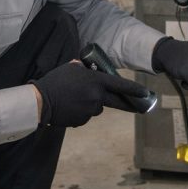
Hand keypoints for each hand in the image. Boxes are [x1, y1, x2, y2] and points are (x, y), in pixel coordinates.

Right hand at [29, 61, 152, 126]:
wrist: (42, 101)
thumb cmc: (56, 80)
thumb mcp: (72, 68)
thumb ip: (85, 69)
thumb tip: (89, 70)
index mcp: (96, 81)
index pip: (120, 85)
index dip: (134, 90)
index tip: (145, 93)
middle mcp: (97, 96)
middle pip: (117, 102)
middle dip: (129, 104)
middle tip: (138, 107)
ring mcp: (91, 110)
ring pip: (98, 107)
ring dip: (93, 103)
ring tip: (75, 98)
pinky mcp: (83, 120)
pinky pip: (87, 114)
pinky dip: (82, 111)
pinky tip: (71, 106)